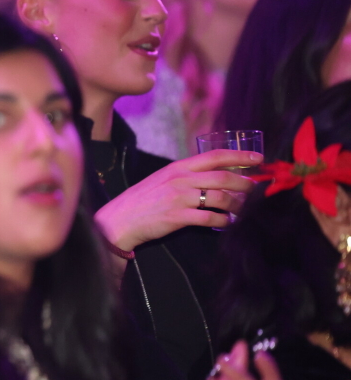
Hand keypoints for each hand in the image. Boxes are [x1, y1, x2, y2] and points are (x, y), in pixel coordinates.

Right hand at [94, 149, 260, 251]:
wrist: (120, 218)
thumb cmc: (143, 199)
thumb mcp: (162, 179)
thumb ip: (186, 175)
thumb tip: (215, 176)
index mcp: (178, 167)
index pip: (215, 156)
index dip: (240, 156)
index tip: (258, 159)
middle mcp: (180, 179)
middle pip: (223, 177)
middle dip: (245, 183)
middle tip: (256, 190)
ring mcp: (179, 198)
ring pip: (220, 198)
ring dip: (237, 205)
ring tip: (242, 210)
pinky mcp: (178, 217)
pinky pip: (210, 218)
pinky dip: (223, 221)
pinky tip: (227, 223)